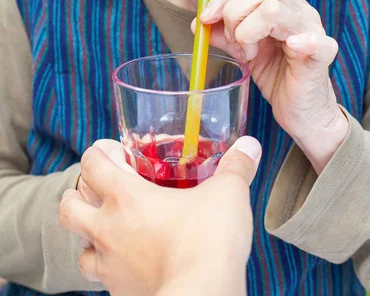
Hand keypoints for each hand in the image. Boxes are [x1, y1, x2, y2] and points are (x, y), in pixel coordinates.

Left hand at [60, 137, 260, 295]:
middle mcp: (109, 230)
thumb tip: (249, 146)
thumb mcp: (228, 194)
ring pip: (80, 249)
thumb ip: (237, 166)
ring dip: (91, 237)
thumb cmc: (209, 242)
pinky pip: (103, 281)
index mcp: (126, 197)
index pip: (91, 164)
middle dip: (79, 195)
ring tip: (113, 231)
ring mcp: (111, 267)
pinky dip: (111, 270)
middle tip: (103, 190)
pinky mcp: (121, 294)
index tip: (119, 153)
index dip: (99, 153)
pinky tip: (133, 264)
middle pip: (69, 207)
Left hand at [195, 0, 348, 173]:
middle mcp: (299, 11)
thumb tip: (199, 23)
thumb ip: (225, 35)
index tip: (204, 19)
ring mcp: (313, 29)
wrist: (300, 111)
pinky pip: (315, 40)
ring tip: (250, 54)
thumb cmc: (276, 77)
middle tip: (233, 42)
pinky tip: (291, 48)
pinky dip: (301, 41)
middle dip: (233, 13)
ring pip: (274, 9)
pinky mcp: (323, 54)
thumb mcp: (244, 52)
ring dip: (249, 32)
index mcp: (282, 5)